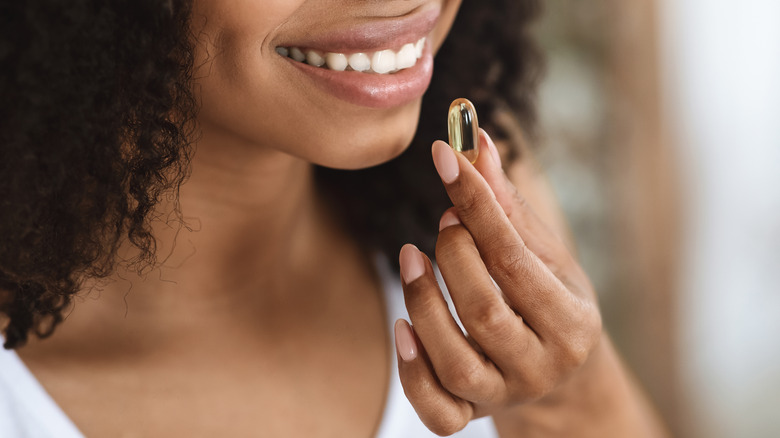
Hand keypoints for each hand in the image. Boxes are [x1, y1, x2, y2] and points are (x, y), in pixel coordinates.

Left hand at [394, 129, 601, 434]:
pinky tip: (401, 328)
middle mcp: (541, 365)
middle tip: (443, 222)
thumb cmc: (548, 302)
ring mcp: (505, 396)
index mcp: (571, 321)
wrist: (562, 379)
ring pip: (454, 360)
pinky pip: (437, 411)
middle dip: (452, 254)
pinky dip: (412, 372)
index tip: (444, 156)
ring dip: (422, 301)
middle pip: (483, 309)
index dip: (476, 203)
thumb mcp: (542, 255)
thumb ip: (506, 205)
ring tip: (411, 256)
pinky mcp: (473, 415)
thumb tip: (474, 141)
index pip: (514, 257)